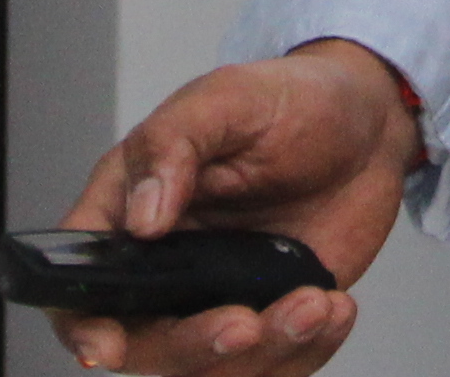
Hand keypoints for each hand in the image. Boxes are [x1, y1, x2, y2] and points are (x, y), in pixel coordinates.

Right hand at [44, 40, 422, 372]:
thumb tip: (141, 216)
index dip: (83, 322)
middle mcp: (166, 265)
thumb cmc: (288, 99)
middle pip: (147, 342)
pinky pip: (274, 364)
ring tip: (314, 303)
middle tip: (245, 322)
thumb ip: (173, 145)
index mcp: (130, 209)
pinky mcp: (269, 314)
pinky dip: (306, 351)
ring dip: (265, 351)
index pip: (81, 280)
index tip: (106, 346)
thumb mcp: (227, 98)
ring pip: (215, 366)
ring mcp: (217, 296)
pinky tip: (333, 306)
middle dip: (194, 347)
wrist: (368, 122)